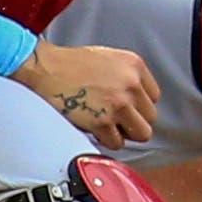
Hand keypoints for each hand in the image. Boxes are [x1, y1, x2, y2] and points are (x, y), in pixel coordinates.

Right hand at [14, 41, 159, 150]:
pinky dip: (107, 141)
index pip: (155, 97)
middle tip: (119, 121)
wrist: (47, 68)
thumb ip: (129, 75)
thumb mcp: (110, 58)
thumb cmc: (72, 63)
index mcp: (135, 66)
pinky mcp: (102, 122)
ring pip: (141, 133)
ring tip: (110, 128)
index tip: (130, 108)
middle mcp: (132, 84)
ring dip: (125, 134)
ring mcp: (119, 104)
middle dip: (135, 121)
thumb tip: (138, 97)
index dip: (140, 105)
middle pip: (150, 117)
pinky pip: (117, 143)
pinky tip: (97, 131)